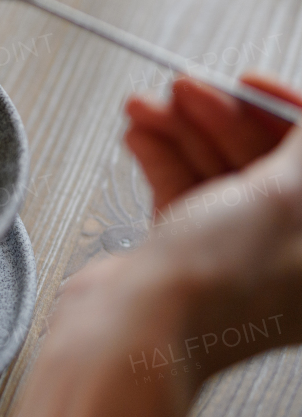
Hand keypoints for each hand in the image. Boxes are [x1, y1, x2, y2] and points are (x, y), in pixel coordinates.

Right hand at [7, 76, 301, 416]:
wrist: (131, 331)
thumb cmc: (214, 286)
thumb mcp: (281, 197)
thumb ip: (301, 149)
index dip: (285, 112)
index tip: (252, 84)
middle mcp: (288, 254)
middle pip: (266, 162)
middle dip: (223, 116)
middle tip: (192, 88)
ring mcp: (234, 254)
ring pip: (217, 172)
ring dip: (182, 130)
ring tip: (152, 103)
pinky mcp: (185, 254)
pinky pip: (181, 191)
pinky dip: (160, 156)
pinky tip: (142, 132)